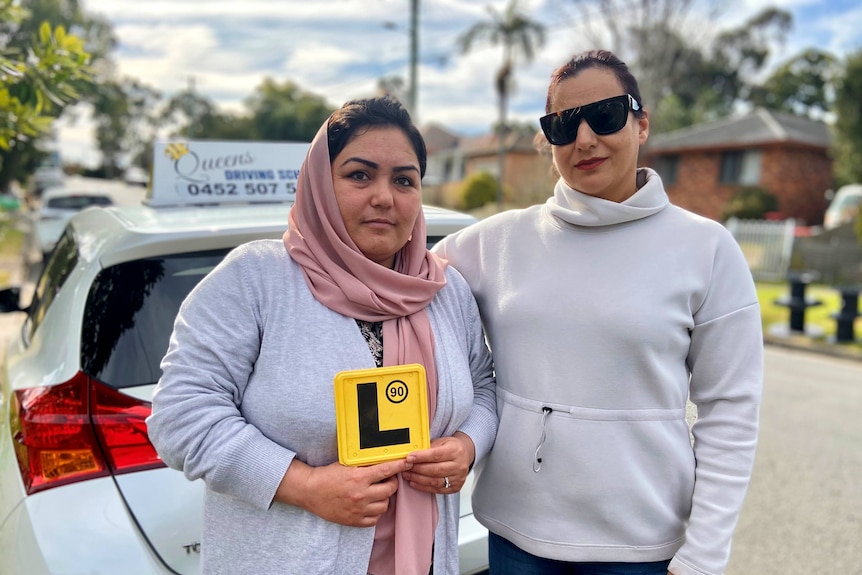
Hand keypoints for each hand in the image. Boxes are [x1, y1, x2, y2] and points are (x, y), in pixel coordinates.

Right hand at [275, 458, 410, 526]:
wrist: (310, 491)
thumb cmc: (328, 475)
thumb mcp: (347, 465)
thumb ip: (365, 465)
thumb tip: (383, 461)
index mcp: (359, 478)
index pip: (386, 471)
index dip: (399, 466)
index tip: (407, 462)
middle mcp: (360, 494)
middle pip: (389, 490)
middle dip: (391, 484)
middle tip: (387, 480)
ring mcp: (358, 509)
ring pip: (384, 506)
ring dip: (383, 498)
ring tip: (376, 493)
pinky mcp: (353, 521)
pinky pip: (374, 519)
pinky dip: (375, 513)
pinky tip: (370, 505)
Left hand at [402, 431, 474, 493]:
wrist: (465, 455)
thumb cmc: (451, 447)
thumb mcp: (441, 442)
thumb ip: (428, 447)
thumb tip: (411, 453)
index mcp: (456, 451)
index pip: (436, 455)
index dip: (421, 457)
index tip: (409, 458)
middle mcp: (459, 466)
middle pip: (435, 470)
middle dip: (418, 469)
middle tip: (405, 467)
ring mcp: (458, 478)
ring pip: (435, 481)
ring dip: (418, 479)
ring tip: (407, 475)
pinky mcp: (455, 488)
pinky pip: (437, 489)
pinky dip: (423, 487)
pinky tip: (414, 482)